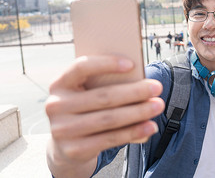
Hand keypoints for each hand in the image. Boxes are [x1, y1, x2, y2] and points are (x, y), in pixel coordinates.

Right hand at [45, 55, 163, 176]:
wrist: (66, 146)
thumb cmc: (86, 109)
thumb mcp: (88, 93)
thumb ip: (105, 84)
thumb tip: (139, 80)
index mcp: (60, 84)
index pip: (81, 67)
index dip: (106, 64)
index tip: (132, 64)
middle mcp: (56, 106)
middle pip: (103, 96)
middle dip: (135, 91)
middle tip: (157, 87)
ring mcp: (62, 130)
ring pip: (109, 118)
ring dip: (138, 112)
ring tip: (158, 106)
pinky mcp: (74, 150)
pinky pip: (110, 139)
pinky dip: (134, 132)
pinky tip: (150, 127)